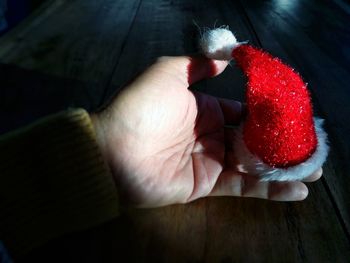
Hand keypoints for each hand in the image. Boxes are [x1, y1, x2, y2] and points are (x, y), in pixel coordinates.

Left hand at [91, 56, 321, 206]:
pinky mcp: (207, 185)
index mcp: (205, 109)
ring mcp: (211, 161)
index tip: (294, 117)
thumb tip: (226, 57)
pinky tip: (297, 189)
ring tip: (313, 168)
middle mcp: (211, 134)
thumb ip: (199, 66)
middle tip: (311, 146)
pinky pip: (242, 187)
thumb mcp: (169, 73)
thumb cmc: (143, 108)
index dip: (267, 114)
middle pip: (252, 139)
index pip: (243, 111)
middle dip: (280, 142)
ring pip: (252, 164)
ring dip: (282, 166)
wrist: (114, 151)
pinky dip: (269, 189)